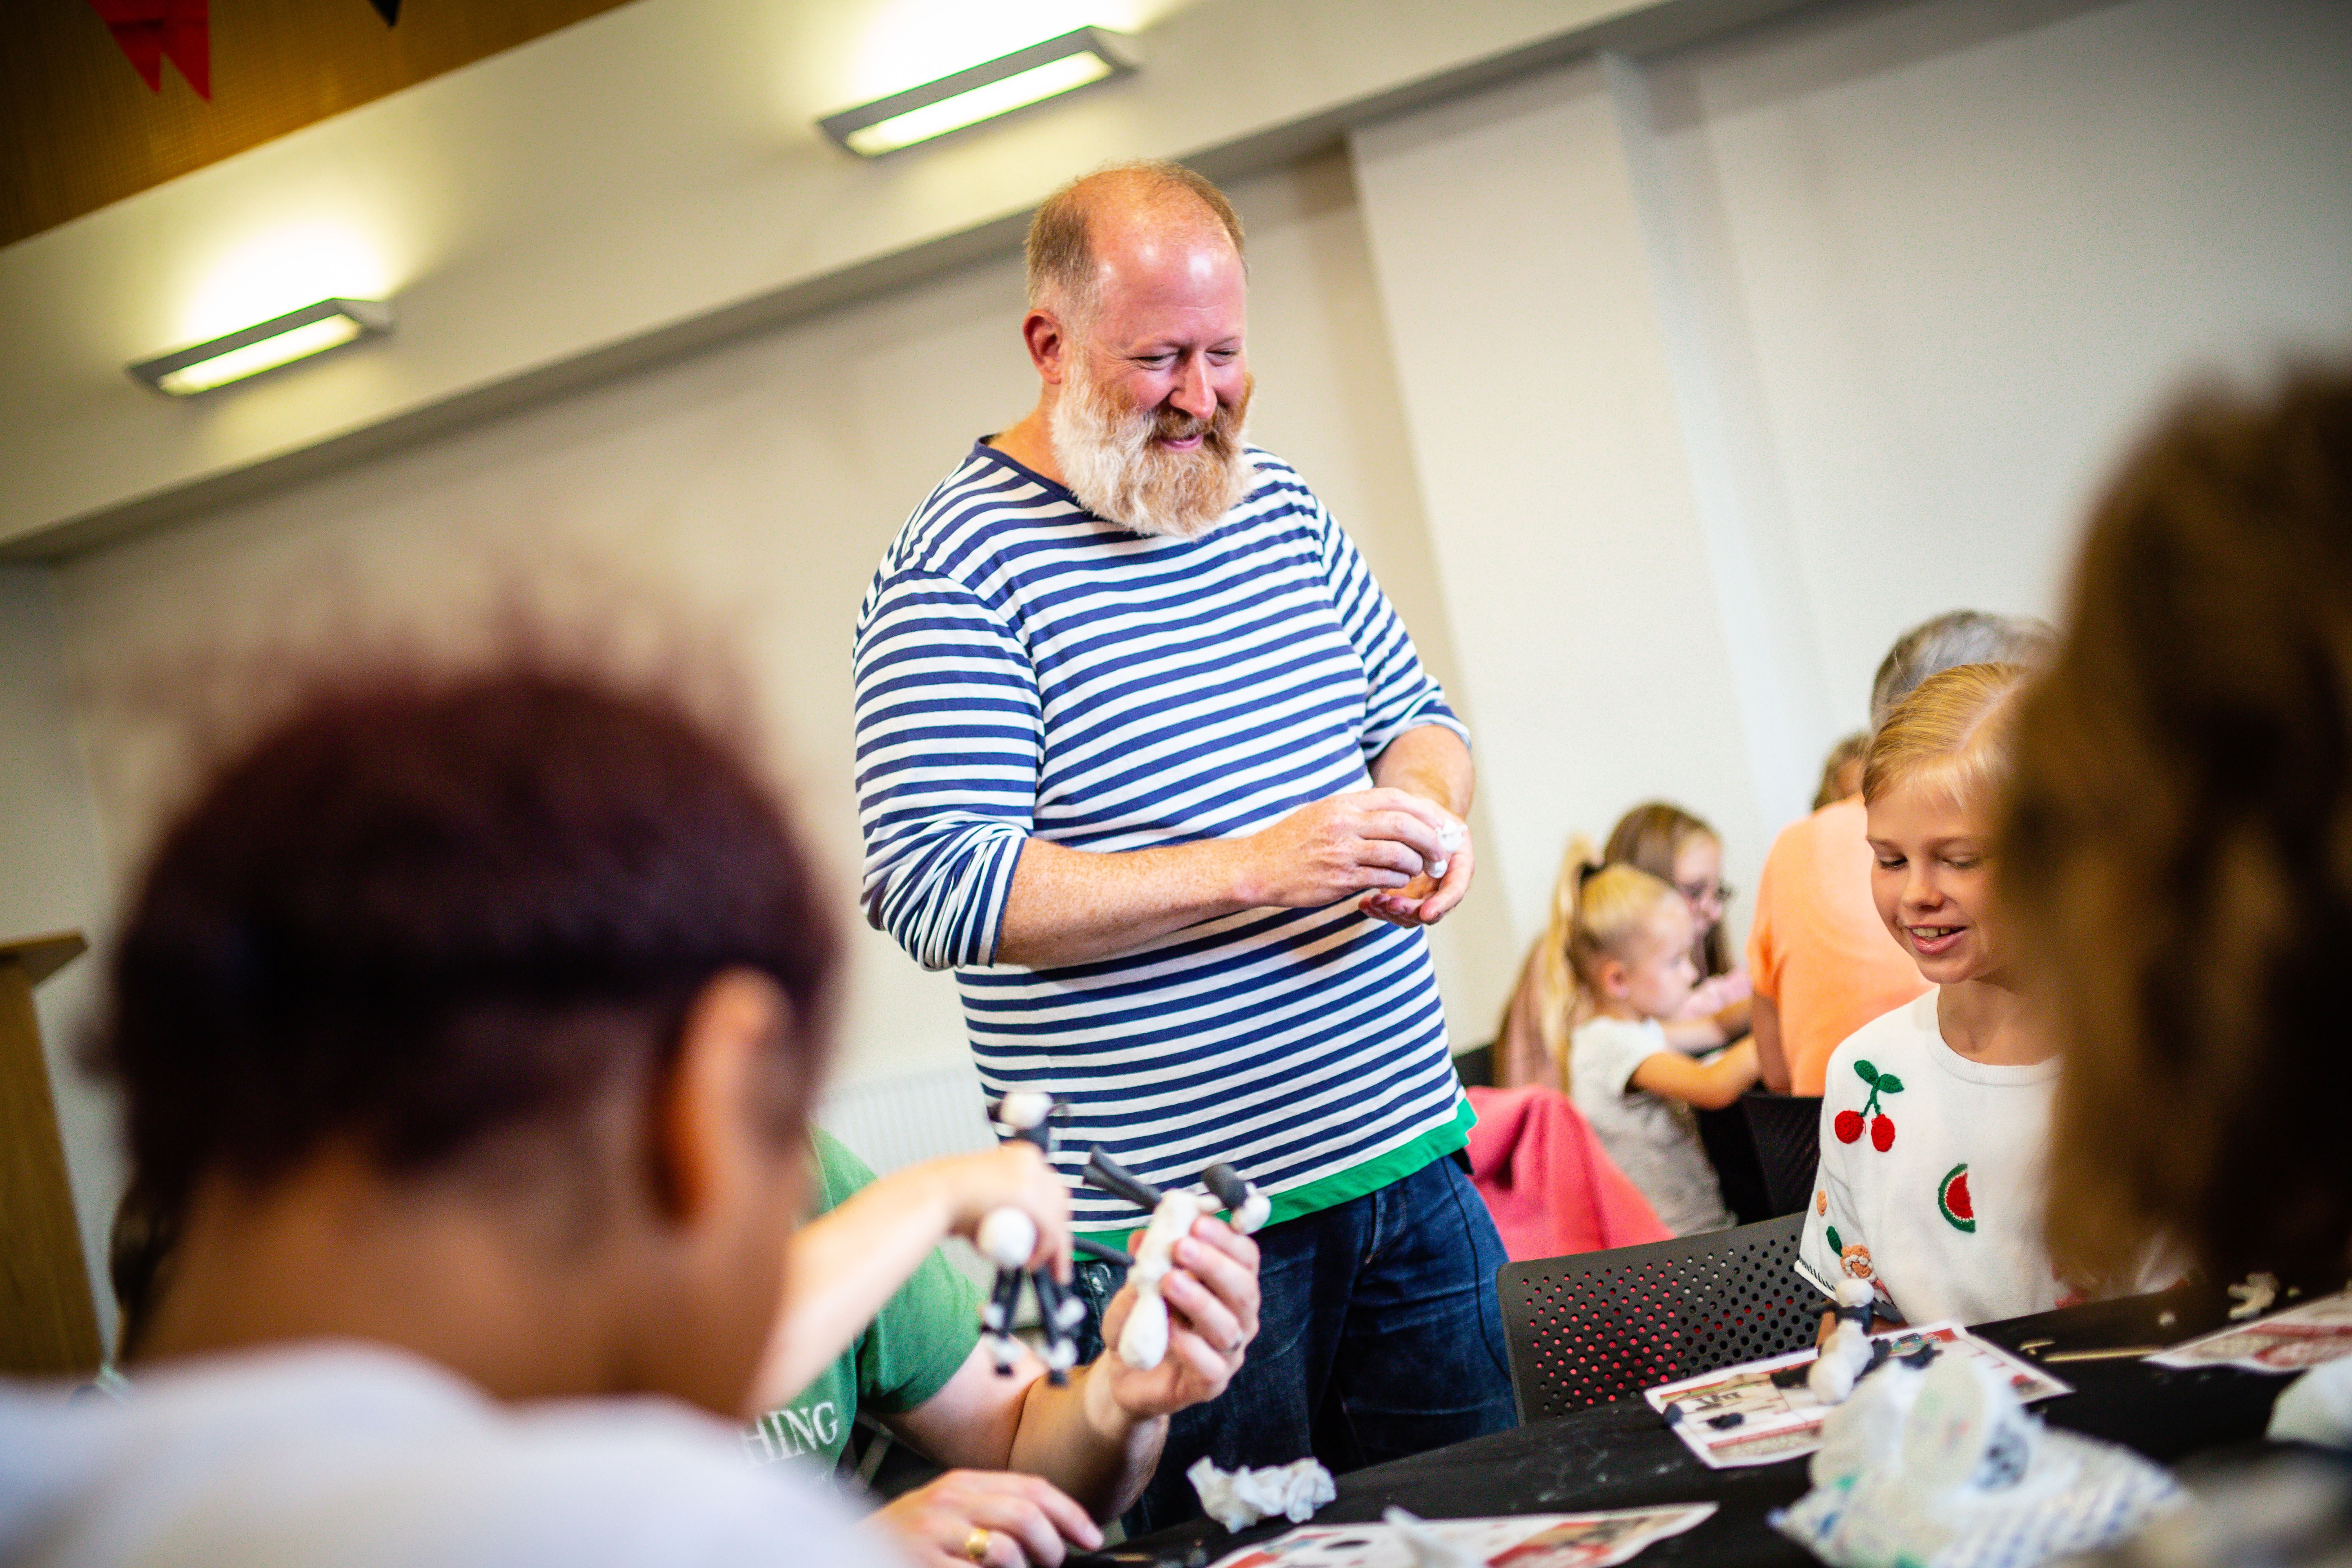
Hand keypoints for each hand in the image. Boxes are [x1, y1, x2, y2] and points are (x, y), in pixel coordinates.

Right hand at [874, 1470, 1101, 1567]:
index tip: (1091, 1536)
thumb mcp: (953, 1512)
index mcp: (963, 1484)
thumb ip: (996, 1512)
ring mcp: (934, 1534)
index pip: (1031, 1487)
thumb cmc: (911, 1539)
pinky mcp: (923, 1563)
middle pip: (1025, 1516)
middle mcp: (950, 1502)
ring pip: (1006, 1551)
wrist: (852, 1551)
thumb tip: (1054, 1533)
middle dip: (1052, 1546)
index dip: (1069, 1513)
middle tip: (1053, 1564)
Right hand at [927, 1143, 1072, 1282]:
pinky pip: (1048, 1229)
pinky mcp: (1027, 1196)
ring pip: (1057, 1217)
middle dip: (1058, 1231)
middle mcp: (1031, 1161)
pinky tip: (1030, 1263)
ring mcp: (1030, 1176)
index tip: (1052, 1237)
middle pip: (1060, 1201)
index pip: (1052, 1187)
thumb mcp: (989, 1198)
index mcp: (1023, 1155)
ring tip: (1033, 1264)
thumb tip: (1017, 1231)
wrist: (932, 1194)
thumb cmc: (951, 1199)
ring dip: (1052, 1246)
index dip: (1055, 1215)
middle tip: (1051, 1259)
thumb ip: (1006, 1208)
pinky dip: (1046, 1250)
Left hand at [1096, 1216, 1260, 1418]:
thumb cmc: (1141, 1321)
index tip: (1198, 1222)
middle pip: (1244, 1289)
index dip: (1226, 1237)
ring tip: (1169, 1282)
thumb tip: (1143, 1236)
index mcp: (1227, 1285)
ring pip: (1229, 1327)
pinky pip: (1212, 1366)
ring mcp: (1227, 1352)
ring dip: (1200, 1301)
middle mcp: (1236, 1316)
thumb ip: (1145, 1261)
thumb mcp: (1136, 1284)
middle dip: (1214, 1264)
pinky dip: (1192, 1347)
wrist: (1125, 1371)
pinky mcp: (1211, 1383)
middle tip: (1182, 1247)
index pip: (1244, 1256)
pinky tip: (1172, 1331)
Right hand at [1237, 788, 1462, 909]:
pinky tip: (1397, 882)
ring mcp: (1342, 852)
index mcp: (1342, 803)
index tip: (1439, 824)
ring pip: (1398, 854)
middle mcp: (1344, 824)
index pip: (1395, 798)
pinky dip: (1397, 880)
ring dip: (1415, 864)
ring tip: (1418, 870)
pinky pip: (1382, 878)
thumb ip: (1355, 811)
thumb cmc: (1291, 841)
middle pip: (1403, 825)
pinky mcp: (1340, 879)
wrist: (1257, 867)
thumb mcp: (1322, 812)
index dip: (1424, 811)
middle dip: (1430, 840)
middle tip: (1440, 854)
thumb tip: (1392, 812)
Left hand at [1359, 818, 1473, 927]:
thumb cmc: (1423, 814)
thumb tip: (1428, 842)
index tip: (1426, 913)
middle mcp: (1444, 884)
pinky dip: (1380, 910)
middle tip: (1390, 905)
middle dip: (1411, 911)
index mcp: (1459, 865)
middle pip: (1432, 909)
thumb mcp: (1430, 815)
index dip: (1442, 903)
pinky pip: (1395, 910)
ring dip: (1392, 913)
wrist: (1414, 819)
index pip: (1455, 890)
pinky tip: (1365, 903)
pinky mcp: (1405, 897)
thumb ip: (1430, 829)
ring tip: (1373, 902)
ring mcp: (1425, 894)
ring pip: (1412, 915)